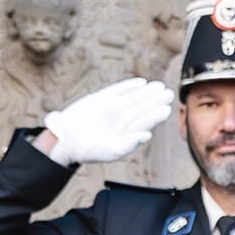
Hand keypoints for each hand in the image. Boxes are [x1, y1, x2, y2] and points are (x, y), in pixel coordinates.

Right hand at [40, 78, 174, 166]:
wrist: (66, 141)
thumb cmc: (90, 151)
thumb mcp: (112, 151)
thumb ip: (129, 144)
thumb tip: (147, 135)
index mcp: (127, 132)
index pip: (145, 121)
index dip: (156, 115)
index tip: (167, 108)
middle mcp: (122, 119)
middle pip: (141, 107)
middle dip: (155, 100)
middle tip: (169, 93)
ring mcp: (111, 108)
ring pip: (132, 98)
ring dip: (145, 92)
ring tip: (158, 86)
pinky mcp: (99, 100)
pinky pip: (116, 91)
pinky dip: (128, 87)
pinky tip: (141, 83)